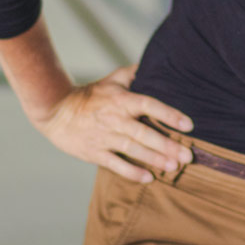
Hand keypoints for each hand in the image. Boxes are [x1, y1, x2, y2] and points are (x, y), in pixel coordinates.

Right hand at [35, 65, 193, 183]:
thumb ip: (133, 74)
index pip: (149, 105)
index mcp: (121, 101)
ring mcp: (105, 137)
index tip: (188, 125)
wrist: (55, 111)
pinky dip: (132, 172)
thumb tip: (153, 66)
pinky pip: (116, 164)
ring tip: (173, 167)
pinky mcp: (95, 153)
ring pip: (133, 150)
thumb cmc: (88, 96)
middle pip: (145, 133)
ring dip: (154, 160)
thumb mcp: (111, 80)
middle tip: (188, 156)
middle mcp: (115, 119)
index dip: (169, 115)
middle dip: (167, 145)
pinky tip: (149, 178)